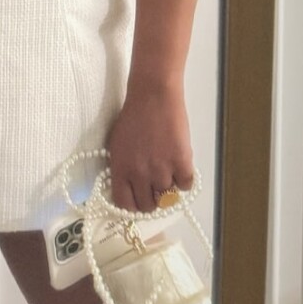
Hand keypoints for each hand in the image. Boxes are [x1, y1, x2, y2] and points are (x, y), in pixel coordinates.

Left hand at [105, 85, 194, 213]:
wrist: (153, 96)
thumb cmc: (133, 117)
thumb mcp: (117, 145)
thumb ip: (121, 169)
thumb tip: (128, 189)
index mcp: (120, 170)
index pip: (124, 205)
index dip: (132, 206)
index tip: (138, 201)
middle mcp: (140, 175)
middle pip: (147, 206)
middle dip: (151, 200)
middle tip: (155, 188)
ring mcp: (162, 170)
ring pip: (167, 197)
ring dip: (168, 188)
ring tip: (167, 171)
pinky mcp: (182, 163)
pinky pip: (185, 186)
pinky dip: (184, 180)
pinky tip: (180, 167)